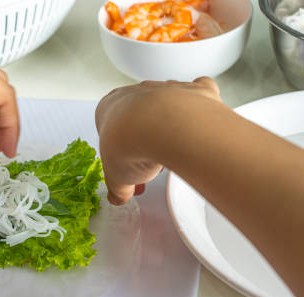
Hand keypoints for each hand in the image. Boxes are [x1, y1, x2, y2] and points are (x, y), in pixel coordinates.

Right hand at [95, 77, 220, 204]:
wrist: (164, 127)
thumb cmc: (132, 142)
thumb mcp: (116, 178)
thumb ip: (117, 188)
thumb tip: (118, 196)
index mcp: (108, 108)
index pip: (110, 130)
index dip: (119, 153)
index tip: (125, 168)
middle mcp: (136, 93)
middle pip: (138, 118)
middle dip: (143, 141)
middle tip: (149, 165)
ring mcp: (165, 89)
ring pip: (167, 107)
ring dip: (168, 129)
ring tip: (171, 154)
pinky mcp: (193, 91)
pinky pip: (198, 94)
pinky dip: (200, 107)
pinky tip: (197, 127)